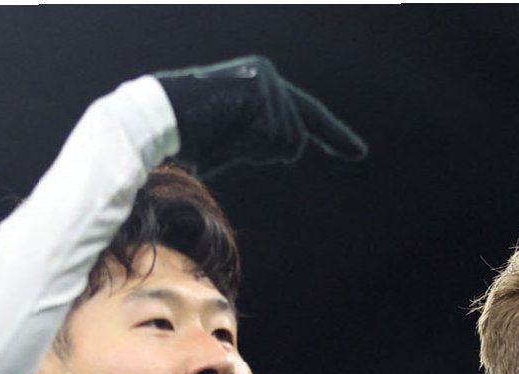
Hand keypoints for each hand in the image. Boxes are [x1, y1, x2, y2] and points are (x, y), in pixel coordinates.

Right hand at [154, 55, 366, 176]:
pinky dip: (248, 142)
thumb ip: (266, 140)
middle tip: (226, 136)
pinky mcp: (259, 89)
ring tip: (221, 131)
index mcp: (266, 86)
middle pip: (296, 138)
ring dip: (254, 148)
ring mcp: (266, 81)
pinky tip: (224, 127)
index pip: (309, 115)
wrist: (159, 121)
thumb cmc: (191, 136)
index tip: (359, 153)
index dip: (335, 136)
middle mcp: (269, 76)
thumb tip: (288, 150)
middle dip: (265, 151)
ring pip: (285, 141)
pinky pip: (271, 136)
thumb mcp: (239, 140)